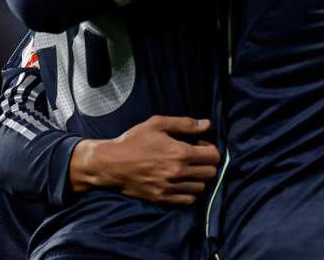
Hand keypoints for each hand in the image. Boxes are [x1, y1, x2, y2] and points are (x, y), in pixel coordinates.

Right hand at [70, 115, 220, 205]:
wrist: (109, 163)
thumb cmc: (133, 140)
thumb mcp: (157, 124)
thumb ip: (185, 124)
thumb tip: (207, 124)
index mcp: (181, 153)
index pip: (214, 156)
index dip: (210, 149)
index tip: (200, 146)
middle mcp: (178, 172)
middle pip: (211, 173)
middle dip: (207, 164)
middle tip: (194, 158)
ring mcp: (170, 187)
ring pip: (201, 187)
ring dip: (198, 178)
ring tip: (187, 170)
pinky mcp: (161, 198)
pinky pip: (187, 200)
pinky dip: (189, 193)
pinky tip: (180, 183)